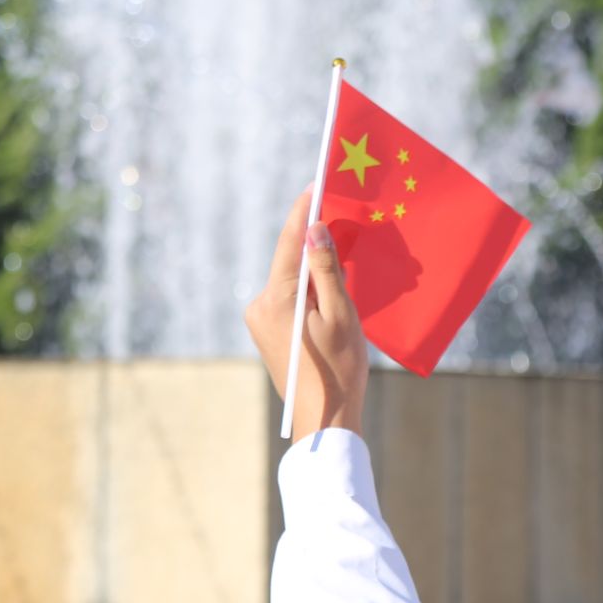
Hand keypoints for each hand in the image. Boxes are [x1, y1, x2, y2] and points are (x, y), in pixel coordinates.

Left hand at [245, 188, 368, 439]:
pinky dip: (310, 287)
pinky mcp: (268, 331)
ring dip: (314, 265)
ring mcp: (260, 319)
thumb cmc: (338, 370)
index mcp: (276, 300)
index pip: (290, 243)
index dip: (304, 211)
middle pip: (290, 260)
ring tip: (343, 247)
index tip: (317, 182)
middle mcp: (259, 305)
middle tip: (339, 210)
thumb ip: (325, 270)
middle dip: (314, 238)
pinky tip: (332, 284)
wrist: (324, 420)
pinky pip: (291, 297)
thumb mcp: (340, 315)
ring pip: (292, 279)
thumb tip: (313, 228)